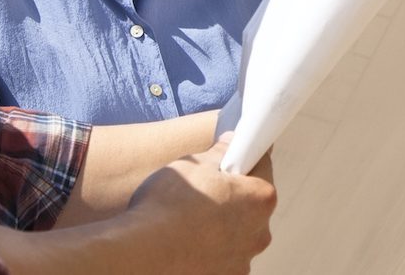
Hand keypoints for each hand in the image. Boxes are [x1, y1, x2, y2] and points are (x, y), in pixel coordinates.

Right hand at [122, 134, 276, 273]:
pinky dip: (209, 249)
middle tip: (203, 189)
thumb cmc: (168, 209)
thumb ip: (219, 153)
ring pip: (237, 233)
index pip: (261, 166)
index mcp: (260, 198)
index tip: (229, 159)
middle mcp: (259, 233)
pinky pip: (222, 255)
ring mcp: (242, 259)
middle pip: (251, 204)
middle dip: (232, 195)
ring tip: (189, 219)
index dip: (242, 158)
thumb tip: (229, 146)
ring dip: (221, 225)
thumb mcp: (193, 164)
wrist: (143, 252)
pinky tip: (187, 240)